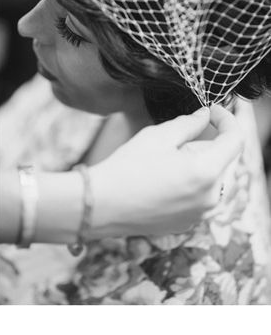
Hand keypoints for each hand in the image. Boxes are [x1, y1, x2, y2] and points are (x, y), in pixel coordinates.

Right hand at [88, 105, 242, 237]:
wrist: (99, 205)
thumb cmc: (125, 169)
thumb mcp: (157, 137)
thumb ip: (188, 124)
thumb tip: (204, 117)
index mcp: (206, 171)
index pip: (235, 139)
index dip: (227, 119)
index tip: (212, 111)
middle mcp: (211, 197)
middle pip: (223, 160)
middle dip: (208, 144)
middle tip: (178, 136)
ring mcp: (200, 213)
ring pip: (211, 180)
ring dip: (198, 165)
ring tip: (167, 161)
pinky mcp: (187, 223)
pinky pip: (198, 197)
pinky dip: (189, 184)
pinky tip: (161, 181)